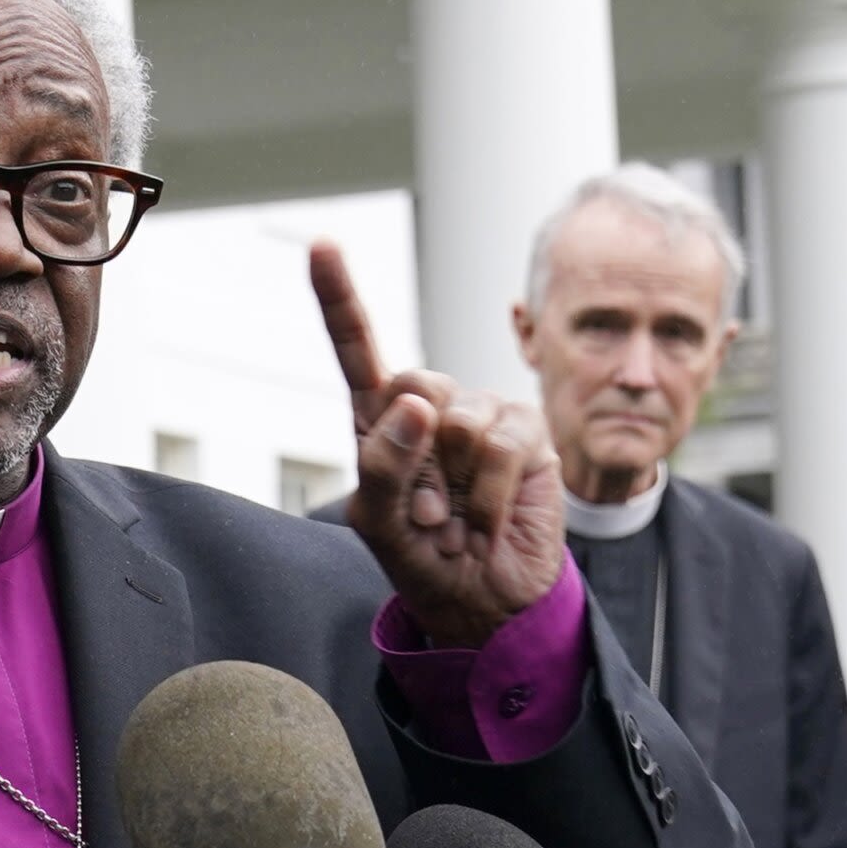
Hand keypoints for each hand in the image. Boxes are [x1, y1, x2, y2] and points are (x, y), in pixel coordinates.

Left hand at [311, 240, 565, 646]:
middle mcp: (432, 407)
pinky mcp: (525, 431)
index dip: (339, 298)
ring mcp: (482, 414)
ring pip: (458, 418)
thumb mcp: (379, 522)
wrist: (484, 600)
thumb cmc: (424, 557)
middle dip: (414, 452)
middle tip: (426, 508)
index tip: (321, 247)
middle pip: (412, 381)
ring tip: (459, 516)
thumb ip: (381, 465)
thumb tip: (416, 403)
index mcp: (381, 421)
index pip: (358, 353)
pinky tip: (488, 520)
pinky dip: (489, 496)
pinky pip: (500, 444)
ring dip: (455, 484)